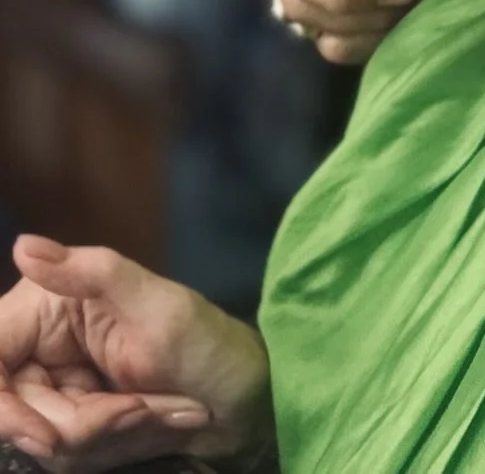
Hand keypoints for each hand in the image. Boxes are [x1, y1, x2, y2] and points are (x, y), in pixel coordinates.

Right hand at [0, 238, 269, 472]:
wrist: (246, 396)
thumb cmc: (208, 343)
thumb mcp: (158, 304)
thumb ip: (92, 272)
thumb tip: (24, 246)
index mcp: (48, 308)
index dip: (4, 410)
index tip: (45, 436)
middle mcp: (40, 350)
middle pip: (18, 414)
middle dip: (87, 425)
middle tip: (146, 409)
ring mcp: (56, 391)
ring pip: (47, 442)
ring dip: (113, 435)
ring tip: (165, 408)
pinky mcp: (74, 426)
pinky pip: (71, 457)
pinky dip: (120, 447)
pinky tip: (159, 422)